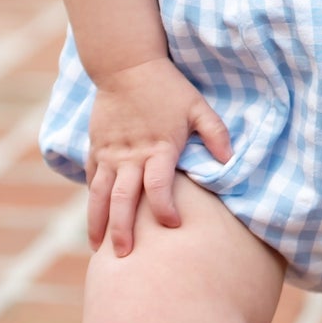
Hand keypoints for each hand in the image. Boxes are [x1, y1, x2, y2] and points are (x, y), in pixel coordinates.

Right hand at [86, 57, 231, 255]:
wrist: (127, 65)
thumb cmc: (167, 86)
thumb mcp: (197, 105)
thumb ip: (215, 132)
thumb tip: (230, 160)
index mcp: (158, 148)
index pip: (157, 188)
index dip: (164, 209)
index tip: (172, 226)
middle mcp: (131, 155)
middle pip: (122, 200)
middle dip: (122, 230)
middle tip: (123, 257)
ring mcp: (110, 152)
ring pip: (99, 194)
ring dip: (97, 222)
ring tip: (97, 248)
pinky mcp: (96, 146)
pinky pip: (91, 177)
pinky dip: (91, 198)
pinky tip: (94, 217)